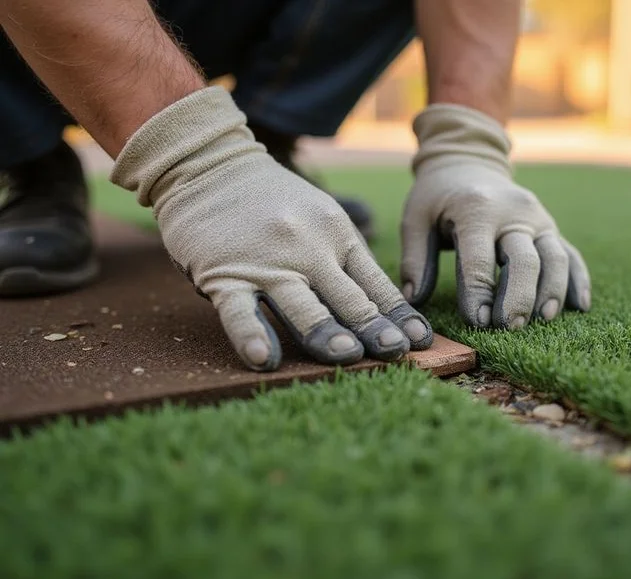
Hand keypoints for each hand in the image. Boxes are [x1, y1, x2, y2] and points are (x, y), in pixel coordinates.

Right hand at [111, 87, 432, 370]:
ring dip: (326, 333)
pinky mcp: (224, 273)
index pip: (375, 284)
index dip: (399, 316)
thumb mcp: (322, 216)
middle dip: (373, 327)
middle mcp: (307, 250)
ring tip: (347, 357)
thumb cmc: (274, 201)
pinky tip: (265, 359)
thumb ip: (348, 257)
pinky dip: (251, 335)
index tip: (420, 342)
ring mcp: (266, 263)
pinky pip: (239, 310)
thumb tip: (386, 308)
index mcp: (337, 236)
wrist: (208, 164)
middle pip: (346, 297)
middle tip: (395, 353)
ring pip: (301, 305)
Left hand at [401, 104, 590, 328]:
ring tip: (544, 321)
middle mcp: (515, 212)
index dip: (479, 294)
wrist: (469, 163)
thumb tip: (414, 300)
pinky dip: (578, 280)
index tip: (478, 324)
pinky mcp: (551, 228)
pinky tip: (579, 307)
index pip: (479, 260)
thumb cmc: (437, 196)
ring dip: (552, 292)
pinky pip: (571, 254)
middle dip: (519, 297)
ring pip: (556, 258)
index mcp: (477, 209)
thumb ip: (414, 258)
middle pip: (525, 260)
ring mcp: (538, 219)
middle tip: (509, 328)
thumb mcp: (415, 217)